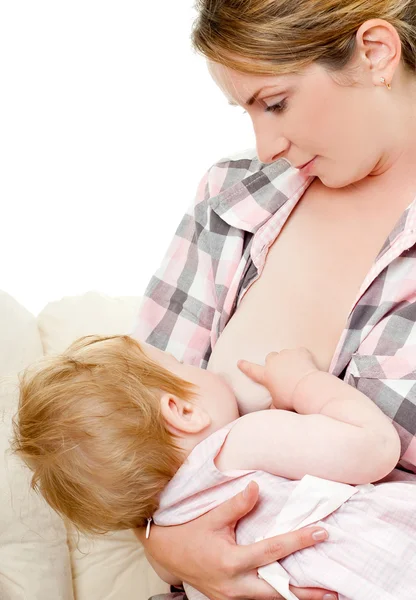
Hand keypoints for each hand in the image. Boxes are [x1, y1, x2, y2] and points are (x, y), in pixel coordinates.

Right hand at [139, 481, 336, 599]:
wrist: (164, 553)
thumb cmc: (187, 533)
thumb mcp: (211, 517)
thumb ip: (236, 505)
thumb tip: (256, 488)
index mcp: (231, 562)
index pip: (273, 551)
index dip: (299, 540)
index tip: (321, 532)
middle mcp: (235, 586)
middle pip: (278, 592)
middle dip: (307, 593)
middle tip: (333, 590)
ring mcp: (232, 597)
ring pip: (270, 599)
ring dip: (294, 596)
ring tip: (320, 592)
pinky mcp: (230, 599)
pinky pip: (259, 599)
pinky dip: (277, 594)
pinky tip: (290, 588)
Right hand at [237, 348, 318, 409]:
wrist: (308, 389)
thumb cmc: (291, 399)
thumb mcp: (278, 406)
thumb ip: (272, 406)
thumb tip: (270, 411)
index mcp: (266, 375)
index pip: (251, 370)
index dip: (244, 366)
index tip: (239, 362)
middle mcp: (274, 362)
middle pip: (270, 356)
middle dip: (274, 362)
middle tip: (281, 370)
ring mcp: (287, 355)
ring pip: (284, 353)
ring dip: (288, 359)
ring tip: (296, 370)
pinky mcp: (300, 352)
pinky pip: (300, 352)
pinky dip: (303, 357)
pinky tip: (307, 364)